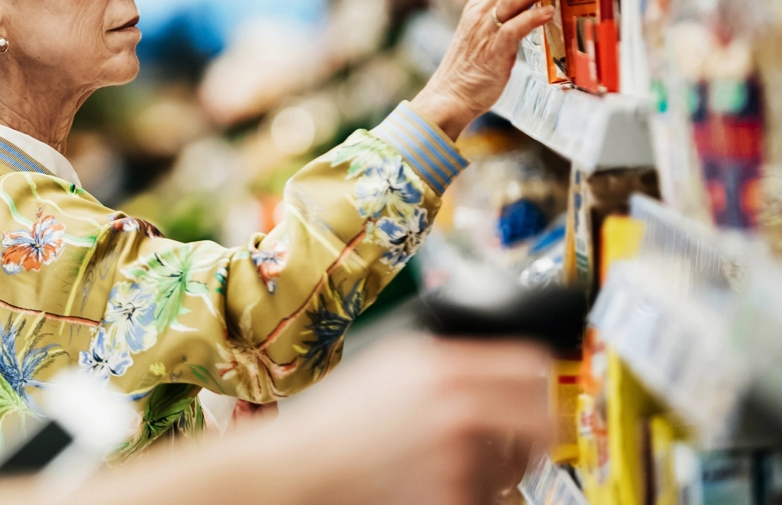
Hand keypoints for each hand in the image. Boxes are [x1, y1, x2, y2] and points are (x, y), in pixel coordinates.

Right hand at [260, 336, 553, 504]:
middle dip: (537, 430)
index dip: (541, 377)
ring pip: (517, 466)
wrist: (305, 467)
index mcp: (441, 366)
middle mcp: (456, 408)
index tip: (539, 389)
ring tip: (461, 462)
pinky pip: (489, 497)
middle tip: (525, 437)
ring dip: (501, 467)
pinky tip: (440, 480)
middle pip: (540, 419)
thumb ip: (442, 355)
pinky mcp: (452, 497)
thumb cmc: (337, 418)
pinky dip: (473, 493)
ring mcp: (458, 458)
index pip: (530, 364)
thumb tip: (493, 358)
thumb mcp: (387, 361)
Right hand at [412, 0, 570, 139]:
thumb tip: (536, 1)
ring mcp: (485, 31)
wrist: (450, 95)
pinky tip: (549, 11)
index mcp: (479, 5)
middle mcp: (480, 12)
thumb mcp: (487, 32)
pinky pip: (514, 29)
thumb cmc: (473, 67)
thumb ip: (507, 15)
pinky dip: (532, 18)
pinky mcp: (493, 51)